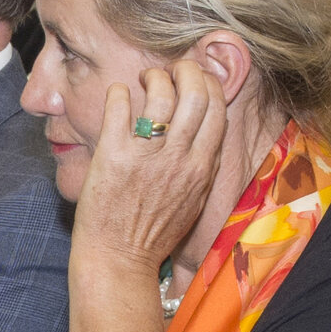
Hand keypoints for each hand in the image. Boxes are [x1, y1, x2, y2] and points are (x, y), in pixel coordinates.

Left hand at [75, 60, 233, 280]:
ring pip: (160, 93)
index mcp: (201, 168)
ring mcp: (147, 156)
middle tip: (171, 71)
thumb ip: (201, 165)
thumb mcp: (193, 200)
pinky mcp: (114, 155)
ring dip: (153, 77)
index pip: (216, 108)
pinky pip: (119, 105)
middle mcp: (178, 159)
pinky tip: (118, 94)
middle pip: (195, 93)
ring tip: (143, 80)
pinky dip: (118, 91)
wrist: (119, 261)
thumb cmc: (154, 234)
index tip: (194, 80)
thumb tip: (205, 131)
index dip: (208, 83)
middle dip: (185, 70)